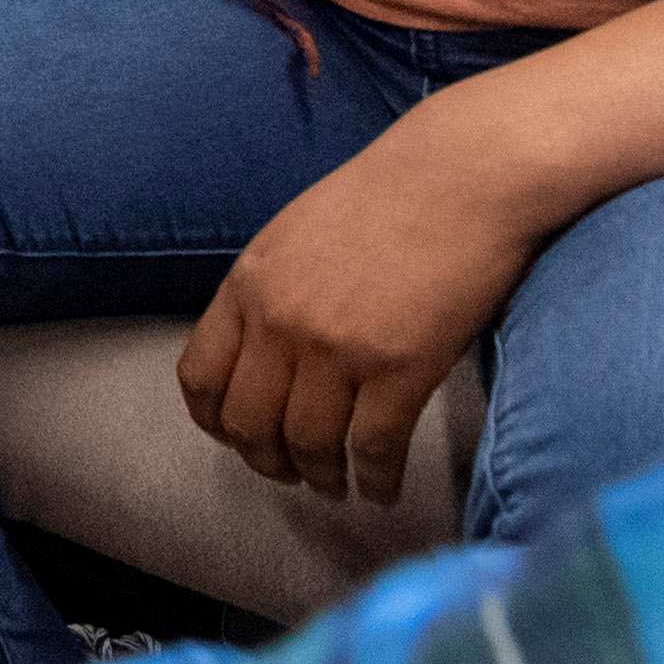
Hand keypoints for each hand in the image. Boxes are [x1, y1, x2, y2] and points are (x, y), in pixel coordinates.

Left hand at [179, 130, 542, 503]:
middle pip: (249, 423)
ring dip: (320, 478)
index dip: (215, 422)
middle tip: (289, 472)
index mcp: (248, 285)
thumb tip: (261, 352)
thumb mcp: (295, 234)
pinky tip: (381, 489)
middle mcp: (281, 322)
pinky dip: (375, 480)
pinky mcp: (401, 369)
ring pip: (309, 445)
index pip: (200, 377)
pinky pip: (374, 448)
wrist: (464, 175)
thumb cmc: (388, 196)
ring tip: (336, 486)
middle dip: (265, 460)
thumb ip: (270, 291)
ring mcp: (338, 349)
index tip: (235, 439)